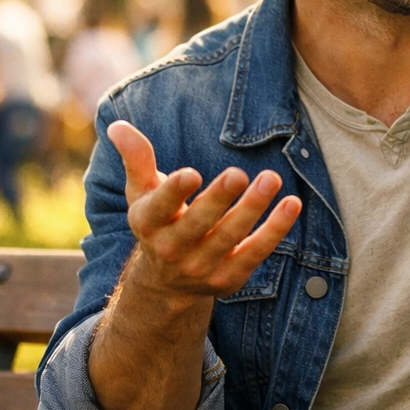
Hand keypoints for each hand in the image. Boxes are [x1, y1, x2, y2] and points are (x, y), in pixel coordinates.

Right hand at [107, 119, 300, 299]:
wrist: (166, 284)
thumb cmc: (158, 223)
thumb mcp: (142, 193)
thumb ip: (136, 159)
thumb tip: (117, 126)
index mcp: (148, 223)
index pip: (160, 207)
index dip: (174, 192)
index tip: (191, 174)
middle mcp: (172, 249)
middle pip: (198, 223)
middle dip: (218, 199)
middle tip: (238, 173)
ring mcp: (201, 266)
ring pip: (230, 237)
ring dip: (252, 208)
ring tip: (271, 179)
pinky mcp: (230, 277)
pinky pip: (256, 252)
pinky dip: (275, 230)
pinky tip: (292, 204)